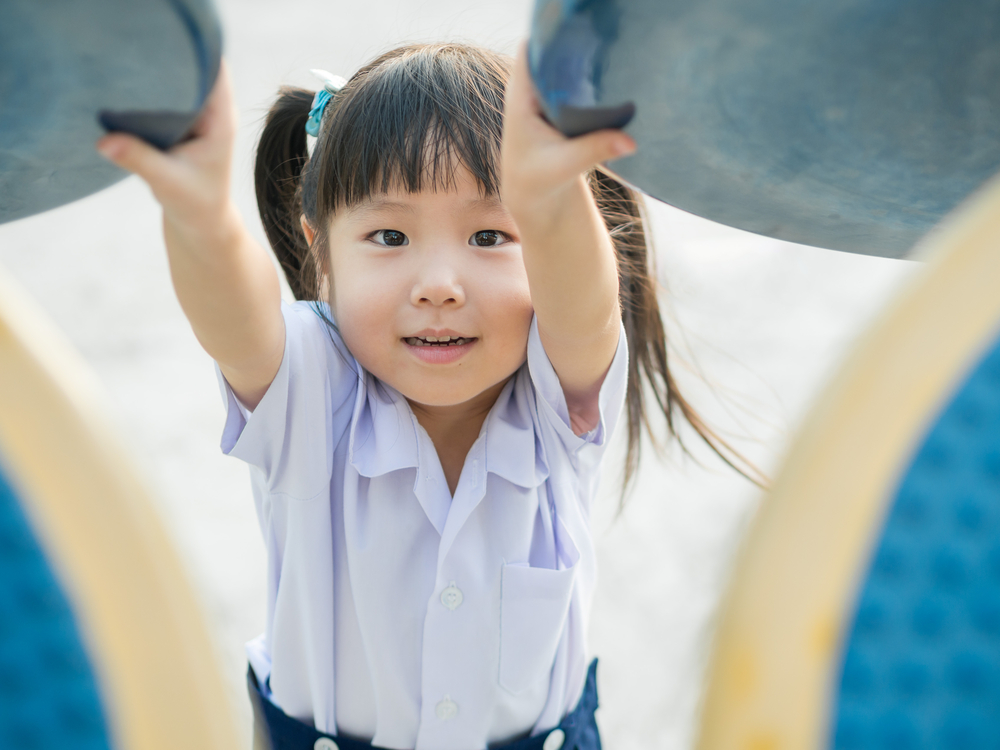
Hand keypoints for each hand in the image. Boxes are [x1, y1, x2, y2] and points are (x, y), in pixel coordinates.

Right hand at [96, 60, 237, 236]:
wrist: (201, 221)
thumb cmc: (193, 203)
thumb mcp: (166, 182)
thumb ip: (137, 159)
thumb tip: (102, 141)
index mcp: (221, 119)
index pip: (214, 67)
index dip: (191, 49)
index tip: (159, 43)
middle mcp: (214, 110)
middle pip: (194, 65)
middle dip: (167, 57)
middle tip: (131, 53)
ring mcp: (199, 113)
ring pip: (179, 78)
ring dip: (156, 72)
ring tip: (124, 65)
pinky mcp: (182, 119)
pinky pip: (166, 93)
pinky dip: (148, 89)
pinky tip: (124, 85)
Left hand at [500, 44, 634, 227]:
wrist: (534, 197)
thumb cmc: (539, 181)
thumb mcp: (565, 167)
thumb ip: (596, 150)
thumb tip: (631, 142)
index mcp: (521, 100)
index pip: (530, 50)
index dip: (550, 35)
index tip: (580, 34)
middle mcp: (529, 92)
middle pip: (550, 51)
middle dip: (573, 46)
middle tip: (604, 45)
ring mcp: (542, 98)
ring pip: (562, 65)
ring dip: (582, 62)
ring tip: (611, 58)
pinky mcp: (557, 106)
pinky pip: (572, 80)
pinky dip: (587, 78)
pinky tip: (610, 77)